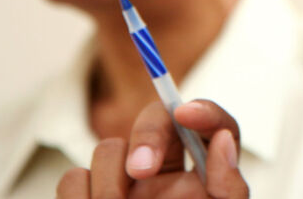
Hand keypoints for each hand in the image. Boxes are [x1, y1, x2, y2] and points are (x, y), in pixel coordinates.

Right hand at [56, 100, 249, 197]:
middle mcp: (166, 174)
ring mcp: (122, 185)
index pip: (212, 127)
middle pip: (157, 121)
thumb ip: (228, 188)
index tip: (187, 113)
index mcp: (205, 178)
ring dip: (110, 181)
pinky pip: (74, 180)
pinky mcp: (87, 198)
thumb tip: (221, 140)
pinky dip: (81, 196)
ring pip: (109, 149)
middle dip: (149, 134)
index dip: (204, 112)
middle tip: (141, 168)